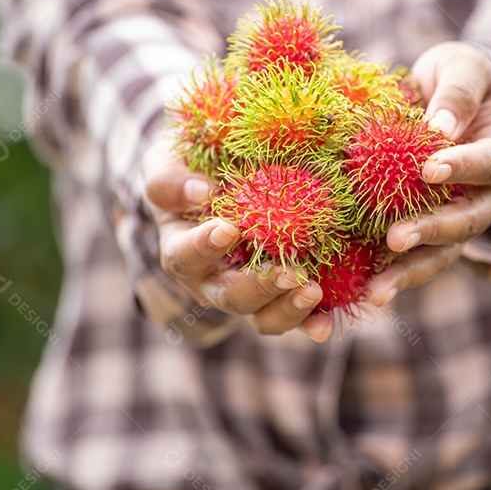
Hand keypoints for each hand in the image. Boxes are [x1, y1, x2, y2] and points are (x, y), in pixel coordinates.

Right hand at [142, 139, 329, 340]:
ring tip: (312, 291)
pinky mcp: (277, 296)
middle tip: (287, 273)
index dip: (203, 247)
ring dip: (288, 308)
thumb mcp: (166, 164)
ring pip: (262, 315)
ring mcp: (246, 293)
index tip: (227, 230)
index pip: (185, 256)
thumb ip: (170, 179)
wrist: (217, 180)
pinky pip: (292, 316)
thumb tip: (200, 191)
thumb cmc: (189, 170)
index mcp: (181, 250)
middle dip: (259, 287)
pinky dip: (310, 321)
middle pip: (229, 296)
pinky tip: (324, 325)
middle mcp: (211, 281)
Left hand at [365, 41, 490, 306]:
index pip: (489, 164)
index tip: (428, 169)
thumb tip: (439, 127)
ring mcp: (465, 218)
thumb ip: (456, 93)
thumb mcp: (462, 67)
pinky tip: (363, 290)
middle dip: (432, 232)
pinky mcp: (436, 232)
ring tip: (377, 290)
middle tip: (395, 240)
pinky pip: (418, 258)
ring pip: (444, 253)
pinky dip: (393, 274)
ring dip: (410, 271)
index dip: (462, 168)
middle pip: (468, 222)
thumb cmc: (460, 77)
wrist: (455, 98)